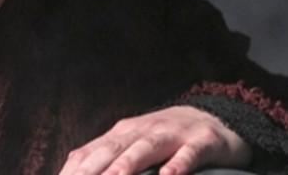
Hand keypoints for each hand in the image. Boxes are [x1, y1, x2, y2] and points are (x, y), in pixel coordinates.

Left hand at [58, 106, 251, 174]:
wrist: (215, 118)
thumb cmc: (166, 140)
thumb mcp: (134, 146)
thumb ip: (107, 161)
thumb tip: (73, 172)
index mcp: (121, 135)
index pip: (89, 153)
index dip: (72, 171)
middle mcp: (142, 131)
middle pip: (113, 150)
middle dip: (93, 170)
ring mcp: (172, 134)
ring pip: (146, 148)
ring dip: (128, 164)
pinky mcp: (201, 141)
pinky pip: (188, 154)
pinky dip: (178, 165)